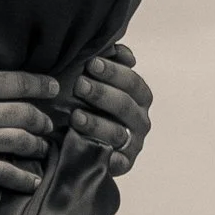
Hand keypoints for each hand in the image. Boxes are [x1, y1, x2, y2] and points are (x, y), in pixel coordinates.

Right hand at [0, 6, 60, 193]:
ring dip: (36, 145)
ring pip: (20, 143)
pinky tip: (33, 180)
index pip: (18, 83)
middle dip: (42, 119)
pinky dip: (22, 178)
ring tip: (41, 148)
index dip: (41, 85)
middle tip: (48, 123)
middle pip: (26, 115)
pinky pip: (1, 173)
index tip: (54, 88)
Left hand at [69, 39, 151, 177]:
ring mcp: (132, 143)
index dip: (114, 72)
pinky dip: (108, 158)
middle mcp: (140, 120)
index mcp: (139, 97)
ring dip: (96, 124)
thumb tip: (119, 50)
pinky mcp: (123, 164)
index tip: (92, 64)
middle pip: (126, 106)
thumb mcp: (99, 80)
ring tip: (75, 116)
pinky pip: (118, 163)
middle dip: (102, 94)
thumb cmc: (93, 103)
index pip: (133, 82)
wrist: (83, 140)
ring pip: (117, 133)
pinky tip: (91, 149)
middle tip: (79, 85)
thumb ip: (111, 62)